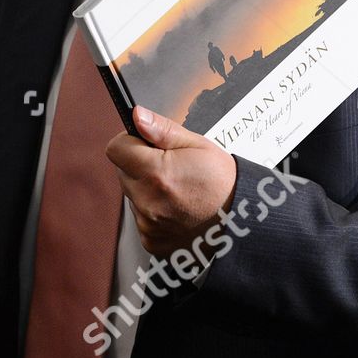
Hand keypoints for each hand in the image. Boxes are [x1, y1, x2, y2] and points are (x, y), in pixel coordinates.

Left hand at [105, 105, 237, 258]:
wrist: (241, 222)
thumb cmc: (223, 182)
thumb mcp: (198, 145)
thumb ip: (162, 130)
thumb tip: (137, 116)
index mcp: (156, 173)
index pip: (116, 149)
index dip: (129, 142)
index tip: (144, 144)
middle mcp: (148, 201)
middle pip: (122, 172)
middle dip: (139, 166)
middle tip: (169, 168)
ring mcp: (148, 224)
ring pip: (132, 195)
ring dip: (146, 189)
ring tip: (177, 190)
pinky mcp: (150, 241)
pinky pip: (140, 217)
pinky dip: (153, 211)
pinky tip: (176, 209)